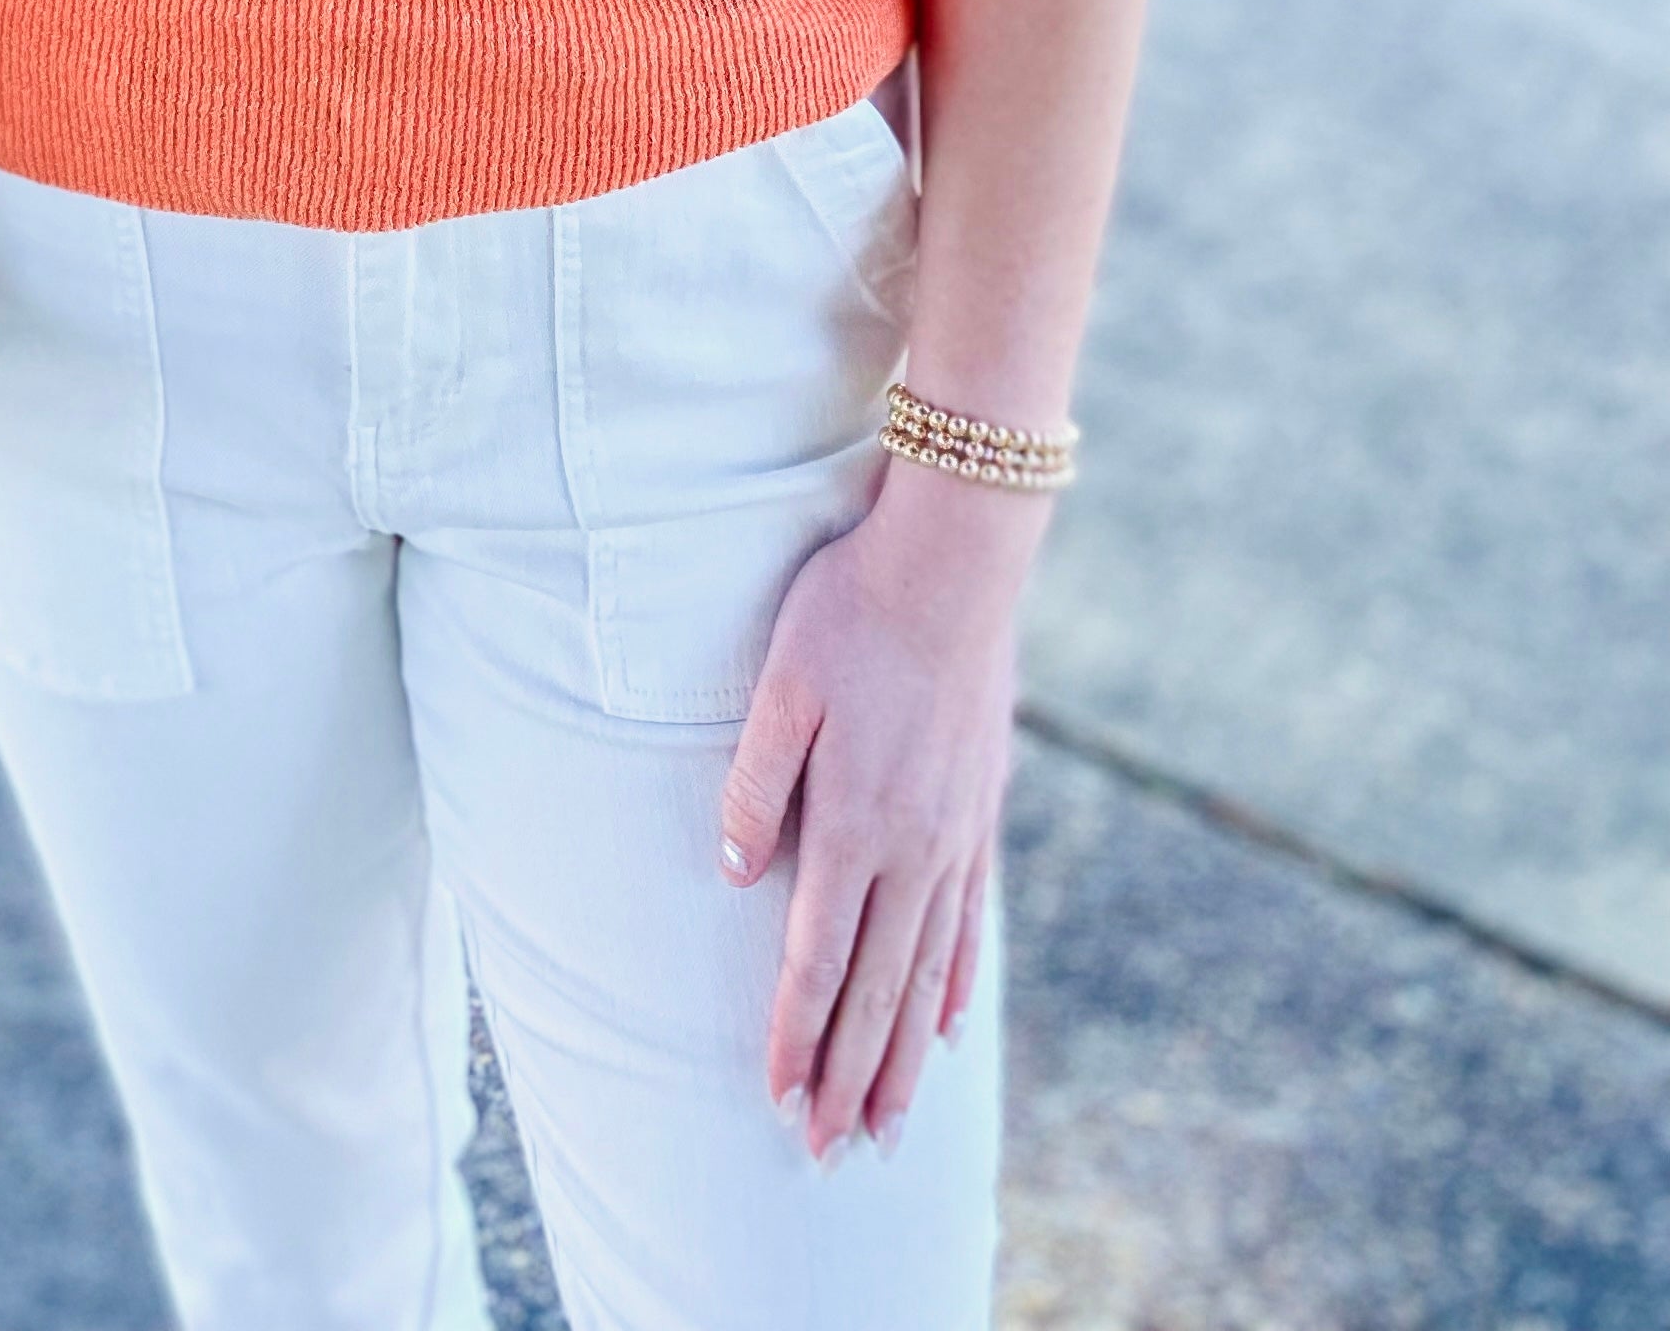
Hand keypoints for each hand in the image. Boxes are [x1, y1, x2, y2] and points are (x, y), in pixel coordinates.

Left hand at [717, 465, 1032, 1161]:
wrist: (957, 562)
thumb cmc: (850, 612)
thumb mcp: (780, 687)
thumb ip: (755, 786)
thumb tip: (735, 879)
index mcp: (854, 825)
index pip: (818, 960)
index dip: (795, 1036)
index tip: (776, 1101)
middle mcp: (912, 850)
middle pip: (876, 992)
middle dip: (846, 1078)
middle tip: (827, 1154)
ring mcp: (955, 838)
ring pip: (925, 976)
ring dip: (901, 1059)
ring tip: (885, 1127)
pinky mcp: (981, 813)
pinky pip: (969, 924)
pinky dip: (953, 987)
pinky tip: (941, 1028)